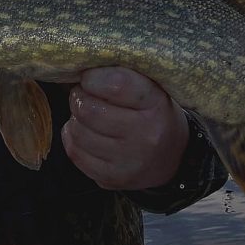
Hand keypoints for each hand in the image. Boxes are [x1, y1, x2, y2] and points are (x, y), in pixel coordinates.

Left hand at [62, 67, 188, 189]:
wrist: (172, 157)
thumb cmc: (153, 112)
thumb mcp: (150, 87)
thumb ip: (122, 74)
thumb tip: (81, 67)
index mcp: (156, 104)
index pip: (116, 84)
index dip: (93, 77)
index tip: (90, 76)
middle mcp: (145, 136)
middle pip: (89, 110)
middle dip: (79, 97)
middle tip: (85, 94)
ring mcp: (128, 161)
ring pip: (78, 132)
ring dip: (75, 118)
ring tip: (87, 113)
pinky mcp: (112, 178)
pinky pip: (75, 153)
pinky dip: (73, 138)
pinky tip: (84, 132)